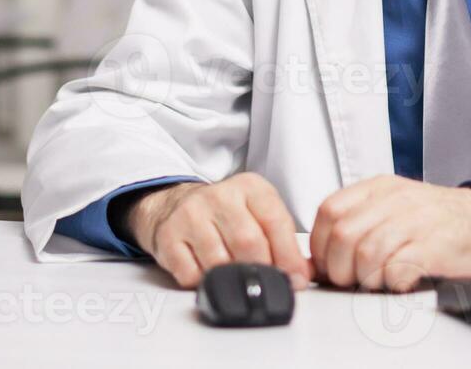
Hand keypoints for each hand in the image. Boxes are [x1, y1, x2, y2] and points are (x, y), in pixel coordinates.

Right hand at [123, 173, 311, 290]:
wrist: (175, 204)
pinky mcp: (168, 236)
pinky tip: (207, 273)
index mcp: (249, 187)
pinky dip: (204, 284)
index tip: (296, 280)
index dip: (289, 256)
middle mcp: (219, 196)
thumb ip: (283, 241)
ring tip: (235, 279)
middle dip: (261, 271)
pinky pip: (191, 274)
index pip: (275, 221)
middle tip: (265, 284)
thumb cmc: (226, 215)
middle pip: (248, 243)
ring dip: (231, 279)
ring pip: (220, 262)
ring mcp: (190, 215)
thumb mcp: (258, 213)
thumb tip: (301, 277)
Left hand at [309, 175, 470, 291]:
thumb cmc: (437, 221)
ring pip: (367, 253)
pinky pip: (397, 268)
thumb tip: (316, 263)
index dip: (321, 246)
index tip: (329, 266)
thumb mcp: (393, 209)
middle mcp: (396, 199)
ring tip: (378, 283)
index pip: (329, 211)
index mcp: (379, 188)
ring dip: (365, 278)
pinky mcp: (435, 245)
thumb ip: (356, 226)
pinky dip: (391, 284)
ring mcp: (417, 220)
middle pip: (344, 235)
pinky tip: (400, 282)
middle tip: (353, 281)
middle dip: (340, 269)